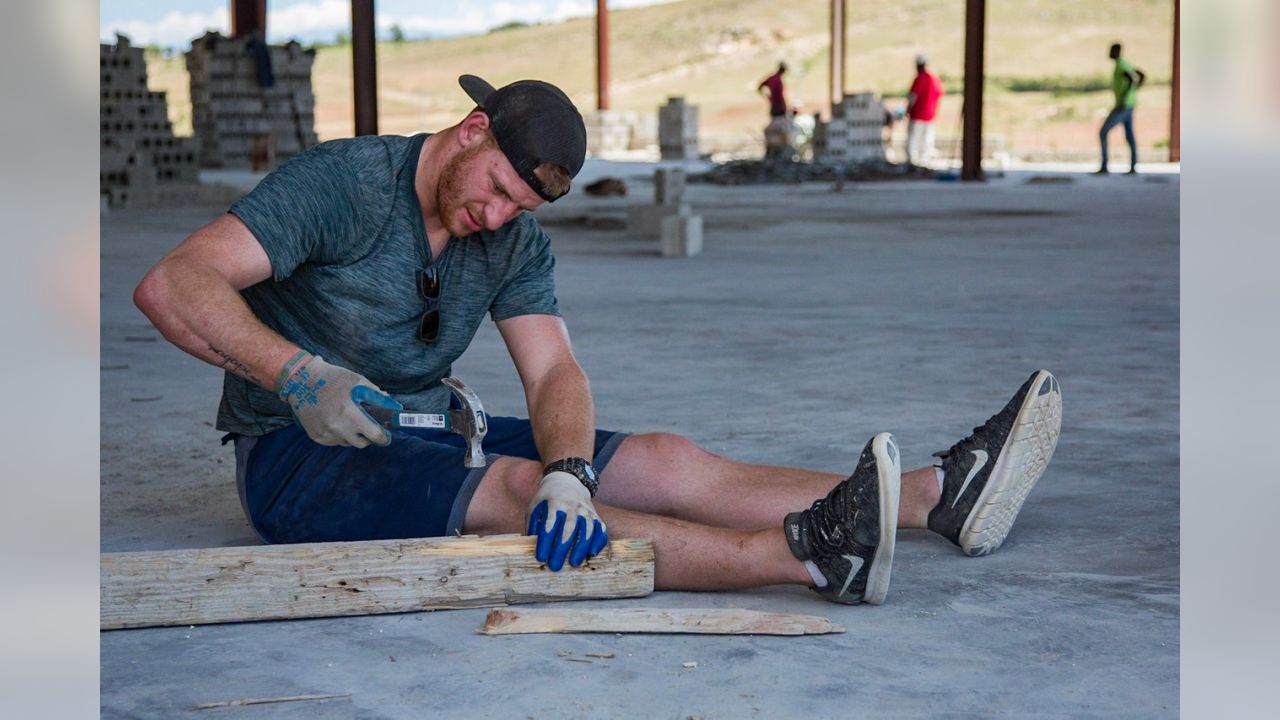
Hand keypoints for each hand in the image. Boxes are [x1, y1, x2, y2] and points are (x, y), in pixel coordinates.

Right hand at [277, 353, 401, 447]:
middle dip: (367, 437)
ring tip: (348, 419)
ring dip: (352, 435)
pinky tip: (335, 421)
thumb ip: (376, 396)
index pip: (374, 436)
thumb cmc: (332, 378)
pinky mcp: (316, 437)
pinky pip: (334, 441)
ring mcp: (326, 434)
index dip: (383, 436)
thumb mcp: (358, 382)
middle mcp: (338, 428)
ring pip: (347, 443)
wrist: (301, 380)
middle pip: (361, 443)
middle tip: (367, 426)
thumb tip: (393, 406)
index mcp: (350, 414)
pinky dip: (338, 435)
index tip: (385, 435)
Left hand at [526, 471, 607, 570]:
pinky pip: (601, 529)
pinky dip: (598, 541)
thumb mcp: (535, 507)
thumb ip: (533, 526)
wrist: (567, 482)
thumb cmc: (547, 501)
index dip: (545, 542)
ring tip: (574, 563)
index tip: (541, 557)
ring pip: (587, 530)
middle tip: (555, 566)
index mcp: (554, 503)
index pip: (550, 524)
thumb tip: (531, 547)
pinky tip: (592, 553)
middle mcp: (572, 506)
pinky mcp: (596, 516)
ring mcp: (586, 511)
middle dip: (561, 549)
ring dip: (581, 547)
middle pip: (569, 529)